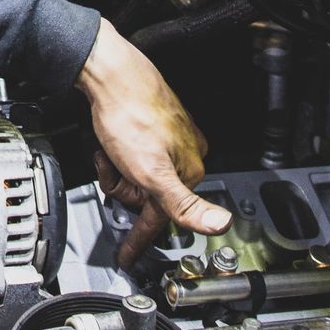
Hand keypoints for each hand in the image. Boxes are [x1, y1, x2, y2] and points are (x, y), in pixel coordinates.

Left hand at [78, 18, 230, 266]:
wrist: (109, 74)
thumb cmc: (129, 114)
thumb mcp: (152, 172)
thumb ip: (183, 204)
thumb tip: (220, 224)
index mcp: (190, 170)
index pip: (163, 217)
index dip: (140, 238)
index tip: (128, 255)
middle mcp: (185, 154)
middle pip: (146, 194)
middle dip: (123, 188)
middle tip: (112, 169)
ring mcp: (170, 137)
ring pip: (138, 173)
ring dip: (117, 168)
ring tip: (109, 151)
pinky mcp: (153, 124)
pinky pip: (132, 154)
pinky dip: (116, 153)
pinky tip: (110, 141)